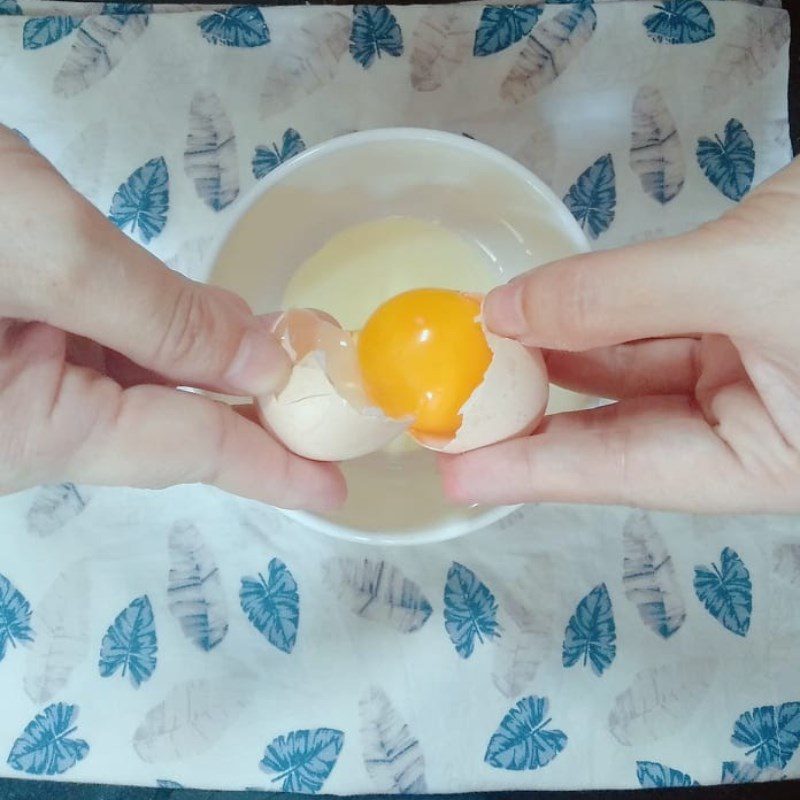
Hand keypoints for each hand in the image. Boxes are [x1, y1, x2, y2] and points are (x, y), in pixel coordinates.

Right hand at [0, 126, 343, 510]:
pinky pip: (109, 351)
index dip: (271, 468)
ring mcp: (15, 381)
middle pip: (167, 424)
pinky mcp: (13, 339)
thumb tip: (261, 360)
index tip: (334, 490)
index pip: (184, 450)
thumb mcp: (42, 253)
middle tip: (329, 395)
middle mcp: (23, 421)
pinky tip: (213, 326)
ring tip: (288, 355)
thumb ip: (159, 315)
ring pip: (141, 385)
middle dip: (252, 407)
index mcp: (26, 428)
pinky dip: (167, 337)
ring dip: (215, 367)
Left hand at [442, 158, 799, 513]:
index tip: (454, 476)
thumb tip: (509, 313)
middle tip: (447, 416)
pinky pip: (645, 327)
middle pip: (614, 433)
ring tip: (478, 362)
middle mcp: (748, 425)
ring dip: (553, 362)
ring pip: (625, 374)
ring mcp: (744, 371)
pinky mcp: (738, 321)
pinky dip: (593, 317)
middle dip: (530, 422)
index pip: (620, 473)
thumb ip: (616, 297)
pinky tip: (539, 315)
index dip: (530, 474)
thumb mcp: (745, 276)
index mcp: (763, 459)